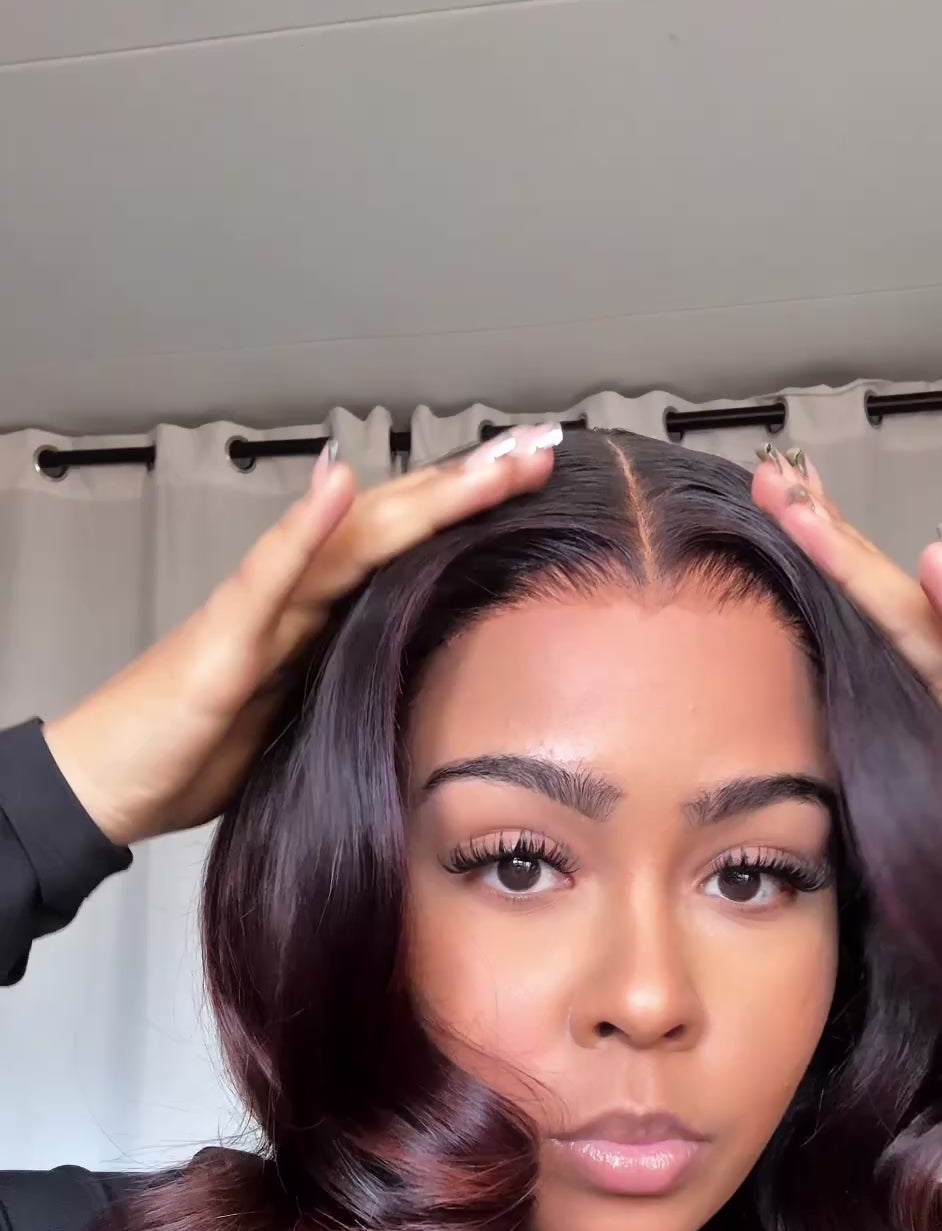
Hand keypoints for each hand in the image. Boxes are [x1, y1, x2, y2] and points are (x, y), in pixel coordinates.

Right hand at [42, 426, 560, 844]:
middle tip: (542, 446)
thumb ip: (353, 684)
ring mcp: (259, 612)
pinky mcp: (221, 644)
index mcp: (323, 618)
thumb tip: (418, 676)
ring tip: (486, 463)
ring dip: (420, 497)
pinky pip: (267, 580)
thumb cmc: (193, 752)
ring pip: (353, 539)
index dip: (471, 513)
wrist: (110, 784)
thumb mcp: (306, 723)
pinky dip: (303, 531)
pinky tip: (338, 486)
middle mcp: (296, 597)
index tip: (538, 480)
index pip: (408, 550)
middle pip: (395, 526)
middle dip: (470, 486)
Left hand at [752, 446, 941, 908]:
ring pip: (915, 611)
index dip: (822, 564)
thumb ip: (869, 791)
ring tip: (815, 507)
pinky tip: (938, 563)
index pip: (863, 616)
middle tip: (776, 481)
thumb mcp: (921, 813)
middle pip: (878, 594)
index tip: (776, 514)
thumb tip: (805, 794)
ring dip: (861, 558)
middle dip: (824, 535)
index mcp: (925, 695)